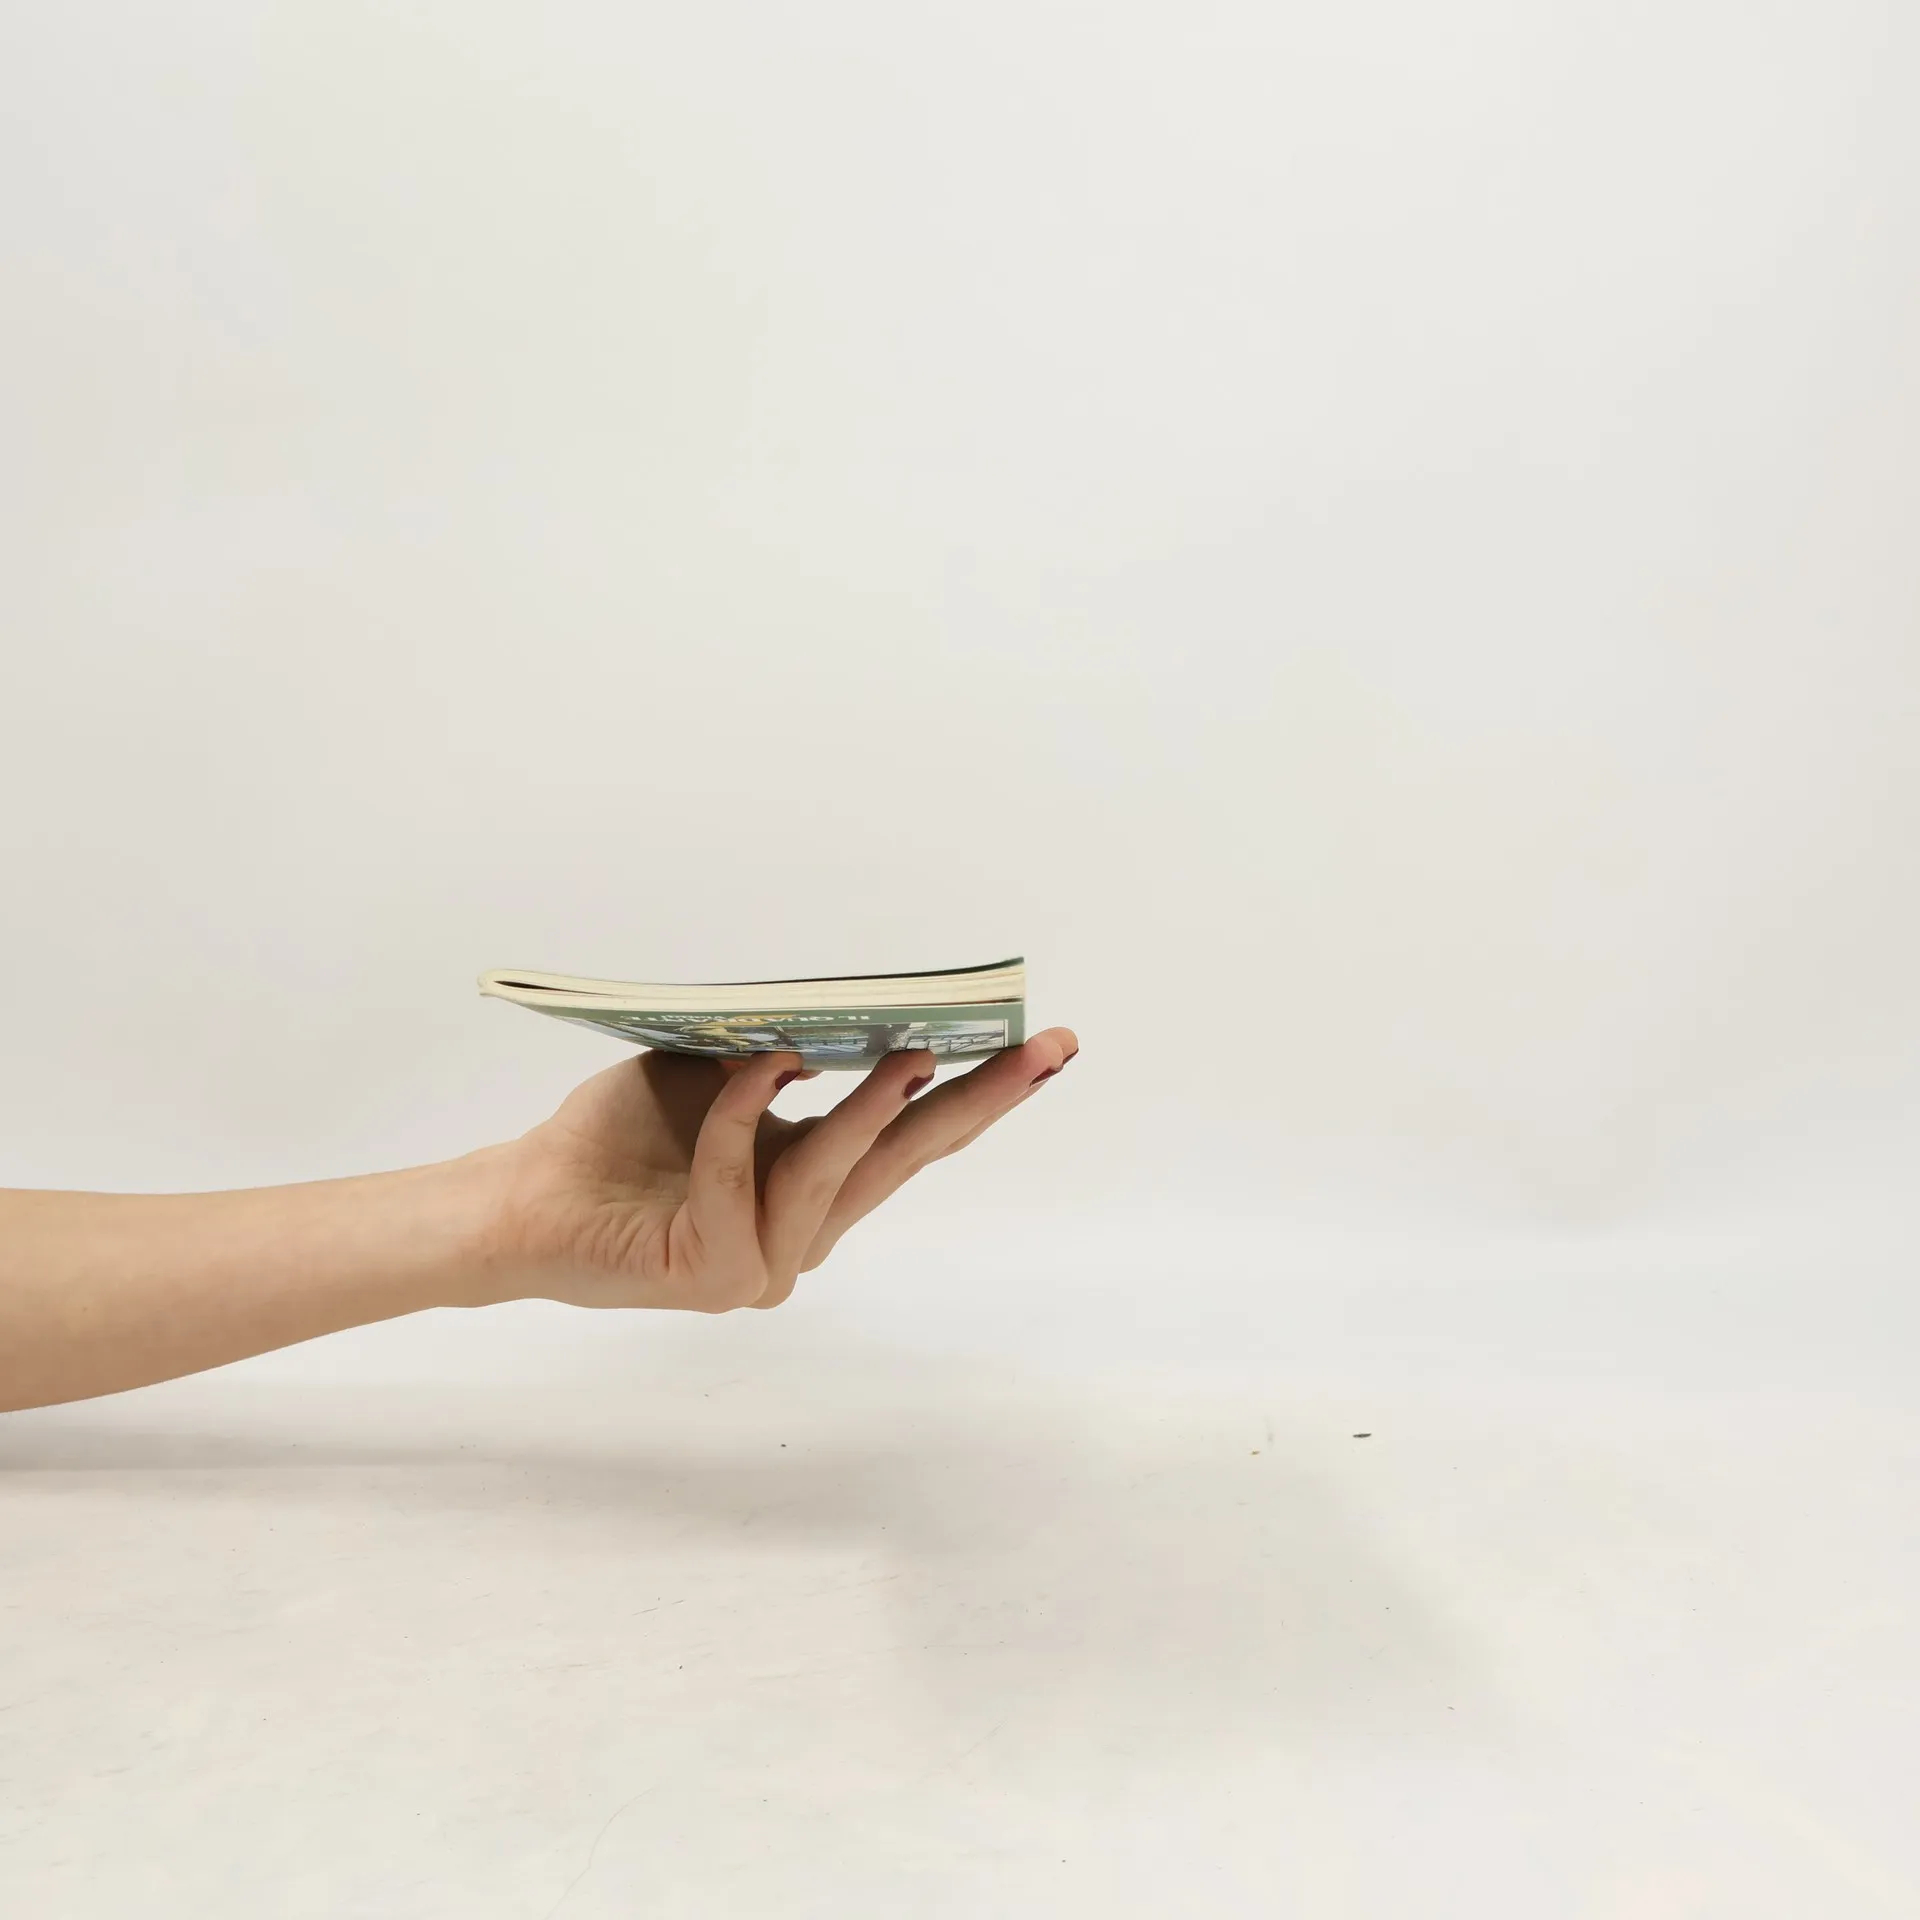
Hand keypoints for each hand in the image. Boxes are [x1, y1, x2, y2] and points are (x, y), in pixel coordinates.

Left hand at [479, 1029, 1078, 1311]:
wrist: (527, 1196)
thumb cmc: (617, 1135)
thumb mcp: (715, 1071)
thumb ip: (782, 1054)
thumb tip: (849, 1013)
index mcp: (814, 1184)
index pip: (913, 1140)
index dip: (979, 1094)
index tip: (1046, 1048)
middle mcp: (805, 1232)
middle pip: (909, 1161)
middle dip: (981, 1100)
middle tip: (1043, 1050)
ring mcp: (769, 1262)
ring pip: (836, 1171)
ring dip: (874, 1104)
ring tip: (911, 1047)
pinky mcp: (720, 1273)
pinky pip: (746, 1174)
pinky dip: (747, 1114)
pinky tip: (757, 1063)